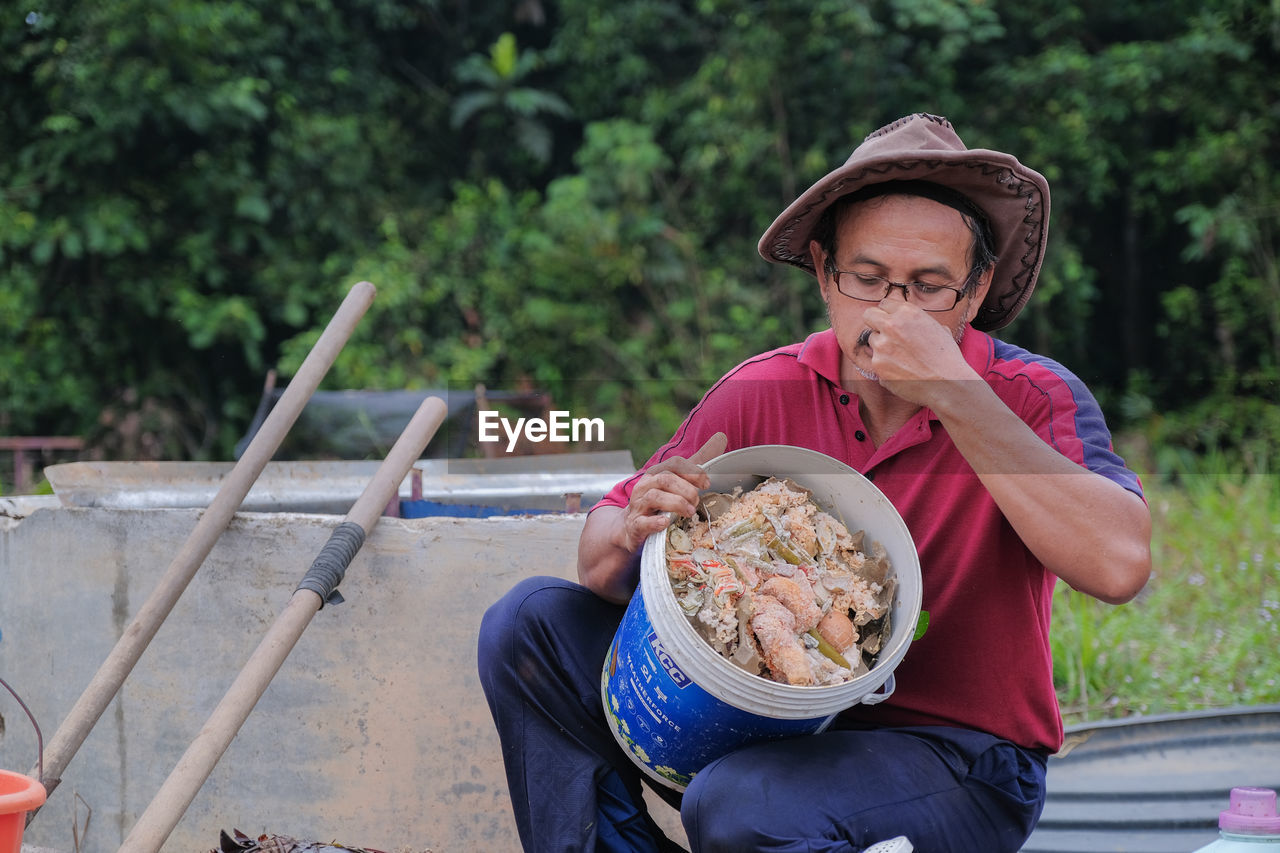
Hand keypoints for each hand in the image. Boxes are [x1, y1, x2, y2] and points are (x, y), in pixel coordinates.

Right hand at [619, 432, 726, 551]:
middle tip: (697, 501)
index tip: (706, 484)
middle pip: (666, 479)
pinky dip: (654, 522)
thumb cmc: (659, 501)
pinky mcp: (634, 525)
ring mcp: (638, 505)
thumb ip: (698, 462)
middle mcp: (645, 485)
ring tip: (689, 512)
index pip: (674, 464)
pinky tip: (665, 522)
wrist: (631, 526)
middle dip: (686, 489)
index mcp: (657, 473)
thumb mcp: (678, 480)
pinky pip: (642, 522)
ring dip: (676, 503)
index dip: (693, 471)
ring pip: (654, 497)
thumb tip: (721, 436)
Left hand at [860, 302, 975, 406]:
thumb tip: (905, 320)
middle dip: (874, 322)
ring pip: (872, 341)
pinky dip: (885, 366)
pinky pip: (876, 362)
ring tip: (903, 358)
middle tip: (884, 333)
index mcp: (908, 313)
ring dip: (882, 347)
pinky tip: (902, 371)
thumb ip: (915, 321)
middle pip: (869, 315)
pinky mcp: (877, 365)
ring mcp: (881, 346)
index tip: (891, 321)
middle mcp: (891, 326)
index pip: (884, 304)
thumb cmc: (946, 358)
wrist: (948, 384)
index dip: (888, 313)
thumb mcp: (937, 328)